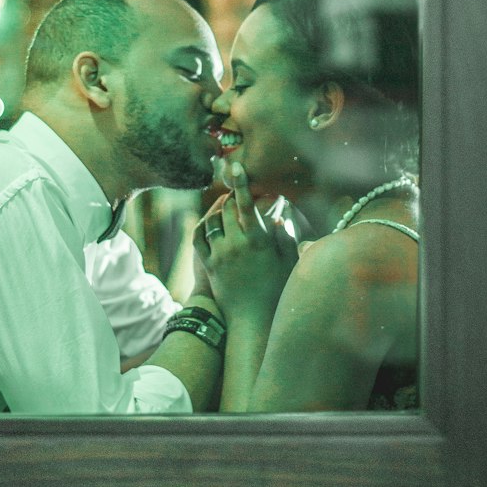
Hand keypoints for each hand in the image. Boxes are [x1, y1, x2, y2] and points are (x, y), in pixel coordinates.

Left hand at [193, 161, 298, 321]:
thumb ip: (284, 237)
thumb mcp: (287, 262)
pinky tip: (210, 226)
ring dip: (218, 213)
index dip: (241, 182)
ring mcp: (219, 254)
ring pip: (211, 221)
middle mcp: (235, 244)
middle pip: (227, 208)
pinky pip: (199, 238)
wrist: (253, 320)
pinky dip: (203, 227)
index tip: (236, 166)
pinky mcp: (208, 265)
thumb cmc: (276, 291)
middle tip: (239, 197)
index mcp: (257, 240)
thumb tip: (278, 217)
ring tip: (228, 213)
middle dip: (233, 199)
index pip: (246, 204)